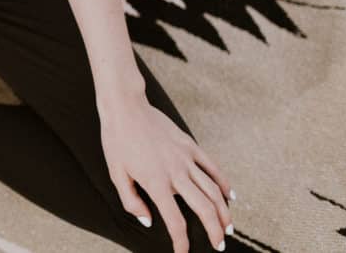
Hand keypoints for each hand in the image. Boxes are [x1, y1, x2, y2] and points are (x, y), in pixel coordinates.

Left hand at [99, 98, 234, 252]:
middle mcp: (175, 172)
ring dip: (224, 212)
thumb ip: (131, 201)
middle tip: (219, 245)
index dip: (181, 242)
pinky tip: (229, 196)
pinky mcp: (190, 145)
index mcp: (156, 182)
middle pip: (204, 209)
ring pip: (213, 191)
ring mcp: (185, 158)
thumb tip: (148, 221)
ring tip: (228, 227)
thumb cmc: (117, 141)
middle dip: (214, 231)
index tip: (183, 252)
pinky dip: (223, 183)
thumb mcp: (116, 174)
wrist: (125, 107)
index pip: (175, 221)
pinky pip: (212, 167)